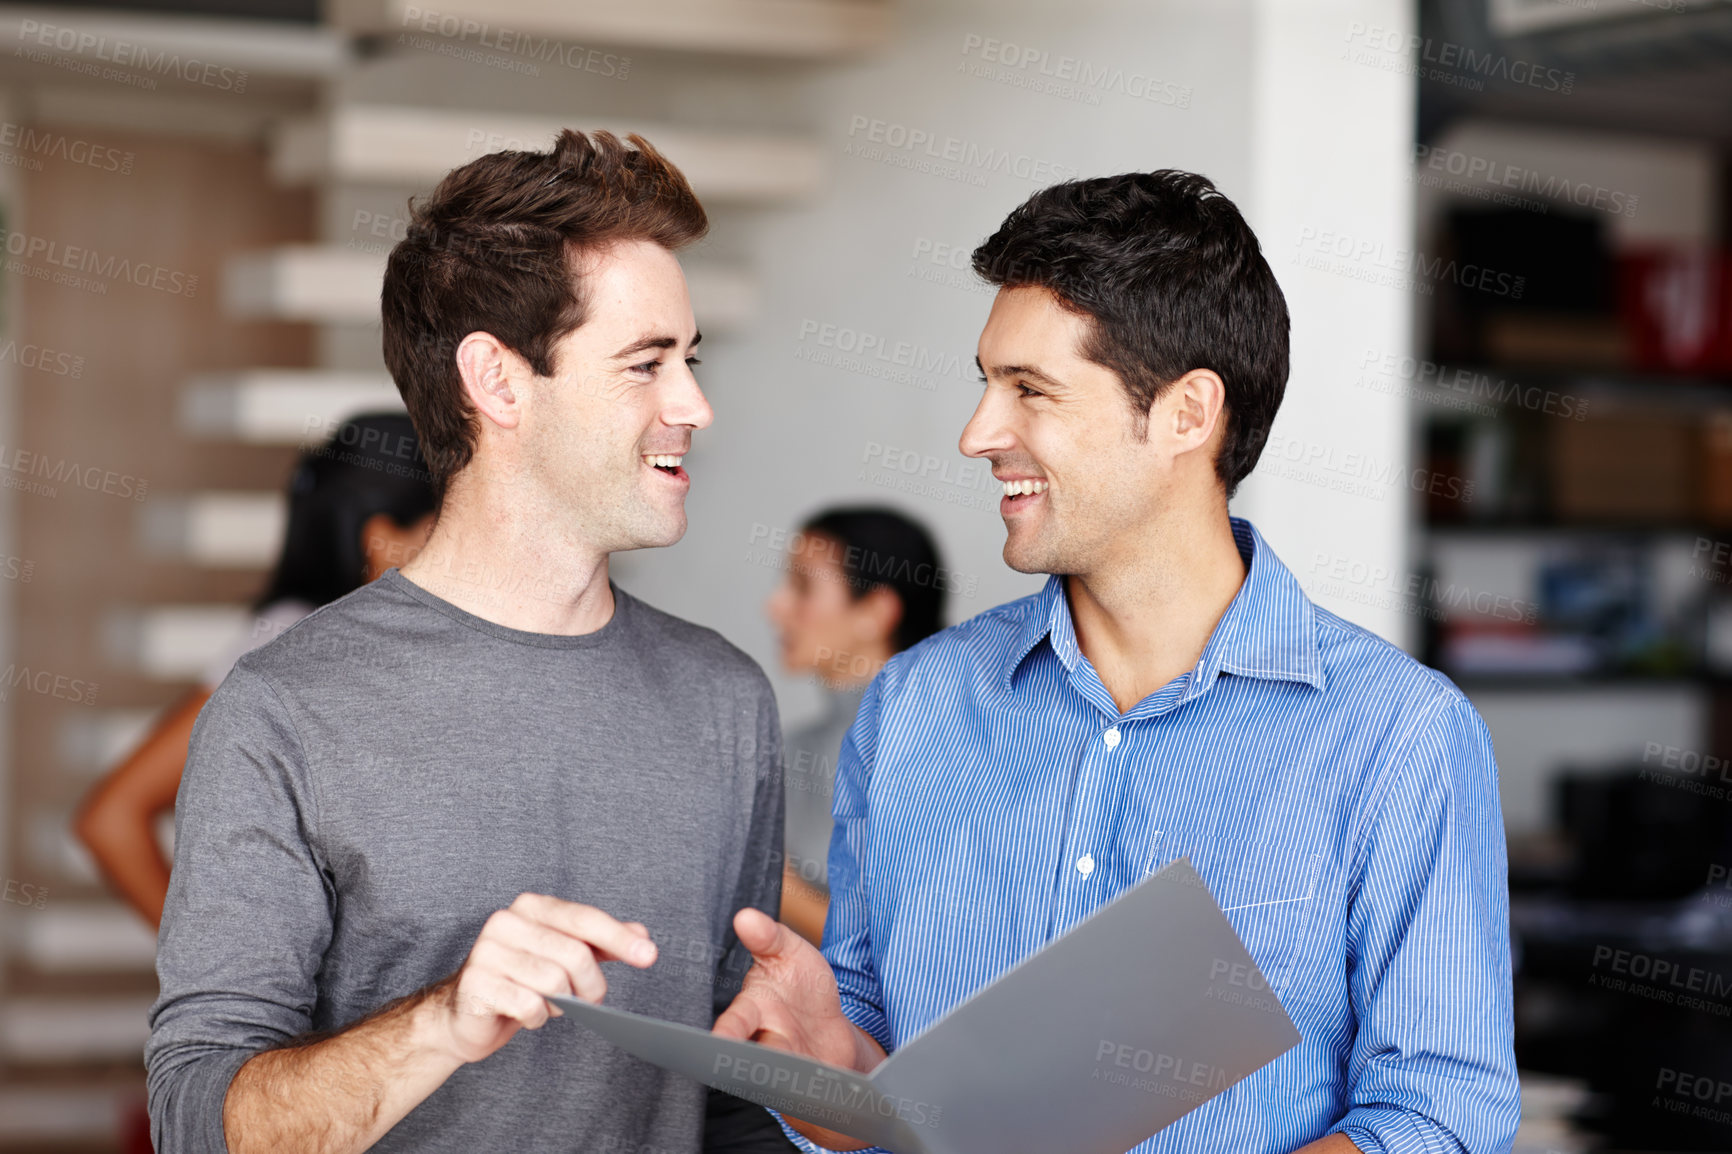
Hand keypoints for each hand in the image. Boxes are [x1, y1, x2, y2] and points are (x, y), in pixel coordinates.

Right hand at [433, 893, 656, 1064]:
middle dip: (591, 986)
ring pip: (555, 982)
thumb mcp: (564, 956)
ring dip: (562, 1004)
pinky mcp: (477, 983)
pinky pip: (530, 1005)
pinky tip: (527, 1013)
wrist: (464, 1015)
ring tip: (549, 1004)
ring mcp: (488, 951)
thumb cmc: (520, 980)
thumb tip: (642, 936)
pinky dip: (538, 1017)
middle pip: (575, 955)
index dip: (619, 939)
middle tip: (588, 1001)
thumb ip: (601, 942)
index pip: (585, 919)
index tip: (649, 956)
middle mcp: (507, 921)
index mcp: (532, 907)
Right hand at [713, 908, 885, 1149]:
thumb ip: (768, 936)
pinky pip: (802, 1094)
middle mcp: (761, 1041)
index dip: (726, 1032)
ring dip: (777, 1079)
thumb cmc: (803, 989)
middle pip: (747, 1059)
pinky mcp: (804, 1086)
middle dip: (742, 1066)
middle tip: (734, 1070)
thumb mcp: (790, 953)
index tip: (717, 1042)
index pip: (734, 1022)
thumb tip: (745, 916)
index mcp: (753, 1008)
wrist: (831, 1033)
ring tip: (783, 1078)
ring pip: (774, 1078)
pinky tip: (816, 1089)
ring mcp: (784, 1066)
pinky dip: (808, 1092)